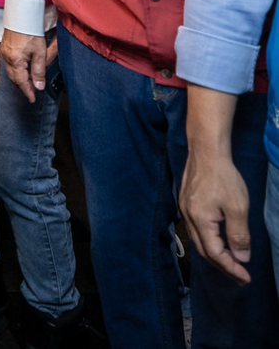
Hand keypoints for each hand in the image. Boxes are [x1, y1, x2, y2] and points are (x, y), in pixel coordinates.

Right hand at [0, 30, 48, 102]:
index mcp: (16, 61)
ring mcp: (4, 53)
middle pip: (14, 78)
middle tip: (31, 92)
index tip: (32, 99)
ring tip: (28, 81)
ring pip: (11, 72)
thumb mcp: (40, 53)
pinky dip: (16, 70)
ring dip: (19, 78)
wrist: (21, 17)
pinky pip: (9, 64)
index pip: (21, 81)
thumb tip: (38, 86)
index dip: (27, 91)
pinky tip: (22, 69)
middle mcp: (8, 58)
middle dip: (23, 86)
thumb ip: (39, 71)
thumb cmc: (31, 32)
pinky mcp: (5, 48)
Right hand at [181, 150, 252, 283]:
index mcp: (199, 221)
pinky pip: (196, 230)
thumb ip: (239, 234)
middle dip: (222, 266)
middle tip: (240, 276)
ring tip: (231, 263)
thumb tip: (241, 258)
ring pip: (198, 241)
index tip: (245, 278)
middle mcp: (188, 218)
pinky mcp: (187, 204)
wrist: (206, 152)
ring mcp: (185, 211)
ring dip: (215, 255)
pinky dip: (208, 241)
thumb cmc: (223, 177)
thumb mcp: (238, 207)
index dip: (230, 268)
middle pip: (203, 251)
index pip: (215, 253)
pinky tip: (218, 241)